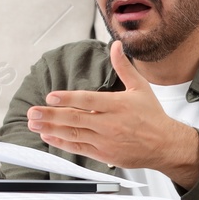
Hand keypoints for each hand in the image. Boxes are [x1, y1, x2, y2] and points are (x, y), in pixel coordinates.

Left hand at [25, 41, 198, 187]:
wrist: (165, 145)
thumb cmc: (152, 116)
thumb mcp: (140, 87)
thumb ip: (123, 67)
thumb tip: (115, 45)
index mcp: (118, 106)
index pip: (88, 101)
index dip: (68, 99)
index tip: (50, 97)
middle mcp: (110, 124)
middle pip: (75, 119)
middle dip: (51, 115)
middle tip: (33, 112)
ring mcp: (105, 141)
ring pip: (74, 134)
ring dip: (51, 129)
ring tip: (34, 123)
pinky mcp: (103, 154)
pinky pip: (79, 148)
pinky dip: (62, 142)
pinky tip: (48, 136)